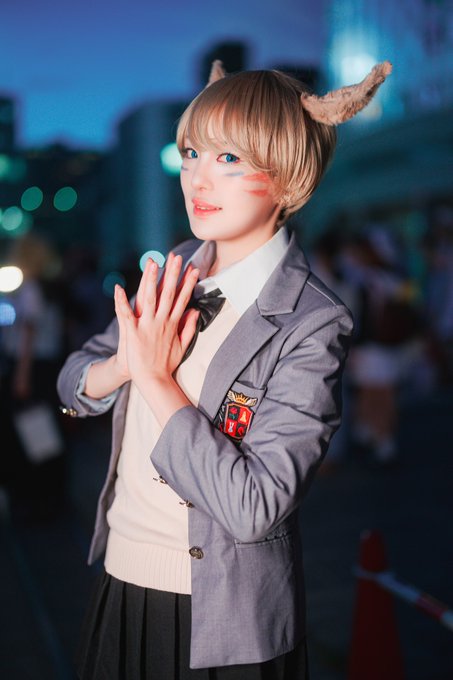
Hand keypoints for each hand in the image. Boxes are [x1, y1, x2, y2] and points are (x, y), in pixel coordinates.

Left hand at [114, 253, 199, 386]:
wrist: (152, 381)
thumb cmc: (165, 364)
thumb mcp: (182, 346)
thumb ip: (188, 328)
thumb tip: (195, 311)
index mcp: (172, 324)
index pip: (182, 299)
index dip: (188, 283)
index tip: (193, 269)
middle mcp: (161, 322)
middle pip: (168, 293)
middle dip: (172, 274)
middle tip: (176, 257)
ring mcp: (147, 326)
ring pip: (148, 298)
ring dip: (151, 280)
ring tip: (153, 263)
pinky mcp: (133, 333)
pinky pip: (125, 314)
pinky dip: (121, 301)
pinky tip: (118, 287)